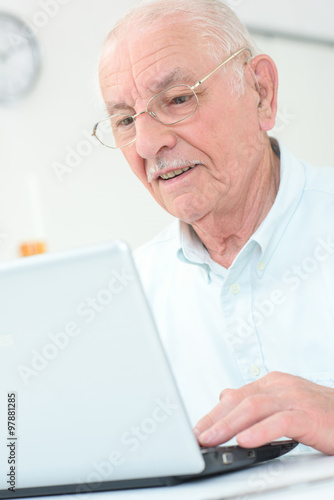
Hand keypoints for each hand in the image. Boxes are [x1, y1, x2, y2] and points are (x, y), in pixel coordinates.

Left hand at [194, 371, 333, 454]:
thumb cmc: (321, 414)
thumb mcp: (284, 404)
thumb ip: (256, 402)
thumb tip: (225, 397)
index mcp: (273, 383)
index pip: (236, 395)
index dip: (214, 413)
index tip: (198, 430)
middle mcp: (281, 387)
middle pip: (241, 400)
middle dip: (216, 420)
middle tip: (198, 437)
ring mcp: (296, 399)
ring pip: (255, 408)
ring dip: (229, 425)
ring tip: (212, 440)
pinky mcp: (310, 416)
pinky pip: (281, 422)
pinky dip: (261, 431)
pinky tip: (245, 441)